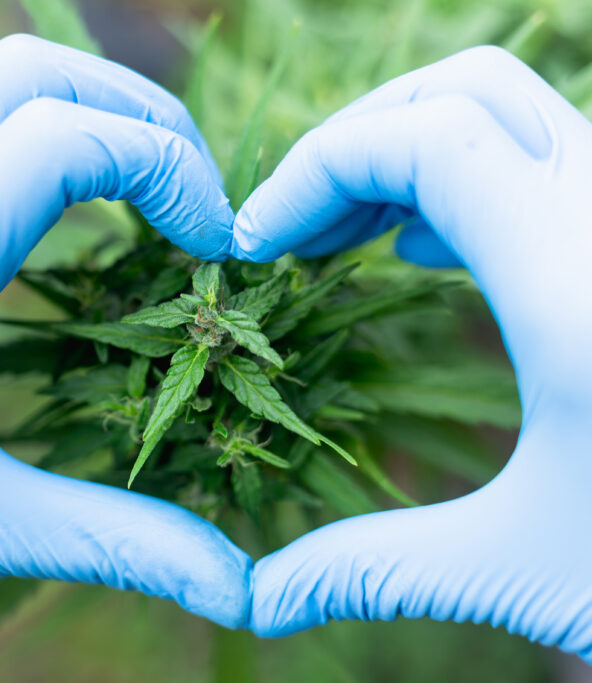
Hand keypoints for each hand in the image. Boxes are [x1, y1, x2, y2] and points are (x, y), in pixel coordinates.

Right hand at [232, 45, 591, 660]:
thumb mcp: (519, 568)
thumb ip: (370, 570)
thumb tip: (256, 603)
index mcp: (577, 294)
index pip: (426, 141)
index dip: (315, 172)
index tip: (254, 247)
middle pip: (465, 93)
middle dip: (352, 145)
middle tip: (292, 233)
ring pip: (513, 112)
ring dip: (405, 155)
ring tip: (341, 239)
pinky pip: (549, 156)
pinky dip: (464, 177)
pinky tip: (426, 250)